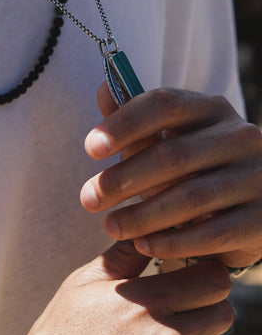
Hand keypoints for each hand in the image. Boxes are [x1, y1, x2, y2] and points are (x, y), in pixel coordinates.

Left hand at [80, 85, 261, 268]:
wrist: (244, 211)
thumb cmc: (192, 170)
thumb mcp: (164, 143)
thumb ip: (135, 122)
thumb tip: (105, 89)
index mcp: (212, 109)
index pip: (166, 104)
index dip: (125, 124)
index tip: (91, 148)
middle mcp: (241, 137)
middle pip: (173, 155)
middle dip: (123, 179)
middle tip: (88, 199)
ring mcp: (257, 177)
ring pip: (191, 197)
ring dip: (142, 216)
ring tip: (110, 226)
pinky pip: (212, 234)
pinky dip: (172, 241)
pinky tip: (143, 246)